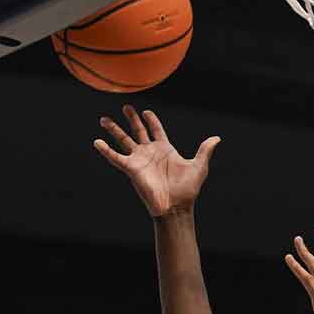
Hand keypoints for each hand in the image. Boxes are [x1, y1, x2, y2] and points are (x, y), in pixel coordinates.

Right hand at [94, 104, 219, 216]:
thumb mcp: (199, 166)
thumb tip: (217, 138)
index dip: (151, 121)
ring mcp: (139, 160)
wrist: (176, 206)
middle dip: (132, 119)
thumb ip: (205, 151)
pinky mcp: (131, 169)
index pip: (156, 130)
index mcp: (165, 150)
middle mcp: (150, 153)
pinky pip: (115, 157)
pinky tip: (96, 142)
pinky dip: (106, 150)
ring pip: (123, 140)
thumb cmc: (187, 189)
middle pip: (138, 131)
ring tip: (104, 119)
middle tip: (126, 106)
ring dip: (114, 130)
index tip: (147, 111)